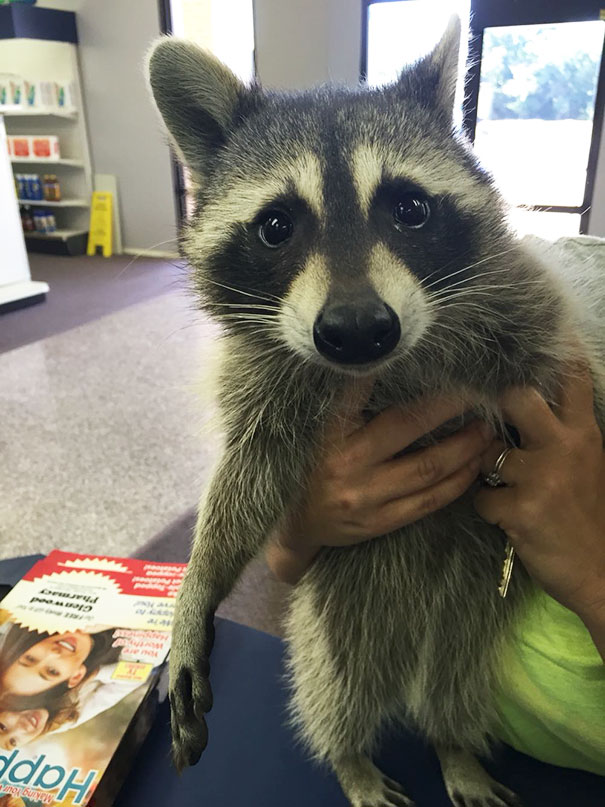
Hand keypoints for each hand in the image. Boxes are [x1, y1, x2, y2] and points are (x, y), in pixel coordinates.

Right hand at [270, 379, 492, 580]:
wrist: (305, 524)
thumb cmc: (319, 468)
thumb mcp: (328, 432)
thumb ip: (355, 404)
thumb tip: (391, 366)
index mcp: (333, 434)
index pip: (362, 393)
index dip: (394, 374)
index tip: (432, 361)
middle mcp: (349, 464)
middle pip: (407, 427)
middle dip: (448, 407)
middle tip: (477, 393)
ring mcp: (367, 496)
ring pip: (428, 468)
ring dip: (464, 447)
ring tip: (486, 430)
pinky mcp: (383, 522)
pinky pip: (430, 500)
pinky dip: (458, 480)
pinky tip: (474, 465)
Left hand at [474, 367, 604, 619]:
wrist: (604, 574)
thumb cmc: (592, 516)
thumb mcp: (590, 465)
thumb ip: (565, 434)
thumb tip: (524, 403)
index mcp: (585, 434)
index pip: (572, 378)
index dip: (555, 350)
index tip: (541, 328)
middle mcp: (565, 447)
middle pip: (517, 398)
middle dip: (495, 402)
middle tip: (487, 416)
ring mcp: (542, 477)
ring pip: (487, 454)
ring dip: (486, 470)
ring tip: (505, 487)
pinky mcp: (521, 509)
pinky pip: (481, 498)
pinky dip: (487, 508)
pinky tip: (506, 517)